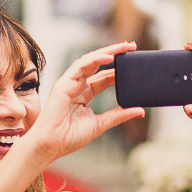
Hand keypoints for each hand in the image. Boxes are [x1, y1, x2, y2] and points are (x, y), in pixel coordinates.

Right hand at [25, 42, 145, 160]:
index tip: (135, 63)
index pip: (105, 77)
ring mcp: (70, 83)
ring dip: (107, 51)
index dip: (119, 69)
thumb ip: (119, 115)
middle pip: (99, 65)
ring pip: (91, 61)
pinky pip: (81, 66)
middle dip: (115, 54)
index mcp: (85, 94)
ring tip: (124, 46)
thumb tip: (140, 111)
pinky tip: (109, 57)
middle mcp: (78, 86)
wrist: (51, 145)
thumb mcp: (100, 124)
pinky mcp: (64, 83)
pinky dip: (95, 59)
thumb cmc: (69, 137)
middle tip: (132, 46)